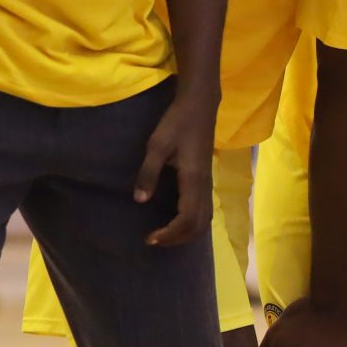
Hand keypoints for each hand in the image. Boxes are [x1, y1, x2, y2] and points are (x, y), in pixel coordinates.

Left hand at [135, 89, 215, 246]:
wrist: (199, 106)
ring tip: (166, 235)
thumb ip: (148, 173)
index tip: (150, 237)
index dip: (170, 233)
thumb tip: (139, 200)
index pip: (187, 218)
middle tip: (154, 241)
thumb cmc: (177, 123)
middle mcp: (204, 185)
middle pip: (199, 224)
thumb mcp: (157, 146)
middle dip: (178, 238)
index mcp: (193, 179)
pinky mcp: (206, 179)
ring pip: (205, 218)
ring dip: (187, 232)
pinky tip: (177, 220)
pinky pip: (204, 209)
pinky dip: (192, 222)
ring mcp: (207, 182)